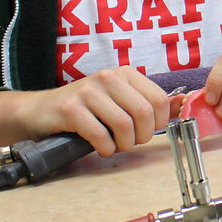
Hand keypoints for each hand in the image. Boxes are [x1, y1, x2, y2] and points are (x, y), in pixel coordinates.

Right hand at [0, 67, 176, 155]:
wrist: (40, 111)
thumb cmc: (84, 109)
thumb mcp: (118, 101)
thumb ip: (149, 103)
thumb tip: (181, 104)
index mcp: (124, 74)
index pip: (158, 100)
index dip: (157, 123)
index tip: (145, 132)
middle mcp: (108, 77)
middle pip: (144, 113)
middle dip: (141, 136)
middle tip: (129, 142)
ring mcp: (88, 91)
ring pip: (124, 124)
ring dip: (122, 144)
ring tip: (114, 145)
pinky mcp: (70, 108)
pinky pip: (100, 134)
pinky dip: (105, 148)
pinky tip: (100, 148)